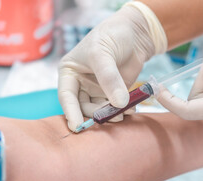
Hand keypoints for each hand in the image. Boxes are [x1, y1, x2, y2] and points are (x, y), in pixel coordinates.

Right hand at [58, 2, 166, 130]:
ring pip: (99, 109)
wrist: (135, 33)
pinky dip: (122, 110)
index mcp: (70, 72)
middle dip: (97, 114)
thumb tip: (118, 104)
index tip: (76, 126)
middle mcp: (81, 83)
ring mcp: (97, 89)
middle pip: (84, 107)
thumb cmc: (112, 35)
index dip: (71, 112)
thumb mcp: (103, 54)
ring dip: (111, 114)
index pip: (66, 96)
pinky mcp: (113, 93)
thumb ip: (109, 79)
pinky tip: (132, 109)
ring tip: (125, 112)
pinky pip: (114, 107)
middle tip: (114, 116)